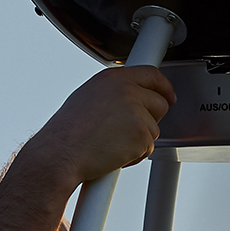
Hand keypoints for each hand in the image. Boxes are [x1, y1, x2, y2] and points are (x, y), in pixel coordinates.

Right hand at [34, 65, 174, 185]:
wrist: (60, 153)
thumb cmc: (67, 132)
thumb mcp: (88, 97)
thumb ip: (113, 93)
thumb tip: (128, 97)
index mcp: (113, 79)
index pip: (151, 75)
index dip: (164, 87)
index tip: (169, 95)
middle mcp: (127, 91)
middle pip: (160, 103)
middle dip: (151, 118)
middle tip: (131, 130)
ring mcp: (136, 113)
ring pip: (154, 129)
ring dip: (139, 140)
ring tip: (111, 143)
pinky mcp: (141, 135)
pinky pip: (149, 147)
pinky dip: (135, 155)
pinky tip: (113, 153)